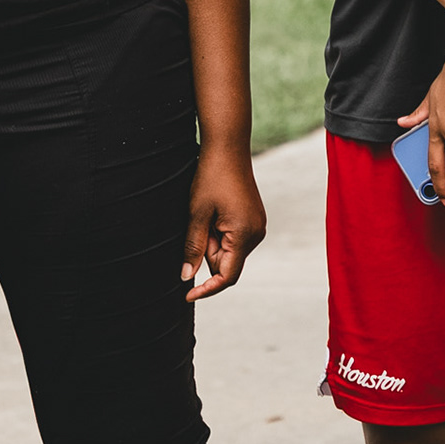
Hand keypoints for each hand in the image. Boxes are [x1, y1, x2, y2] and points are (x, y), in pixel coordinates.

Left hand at [182, 144, 265, 301]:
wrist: (228, 148)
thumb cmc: (211, 178)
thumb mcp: (197, 214)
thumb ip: (193, 248)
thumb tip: (187, 277)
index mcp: (244, 235)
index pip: (227, 276)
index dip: (207, 289)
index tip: (187, 295)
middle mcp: (256, 234)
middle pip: (226, 263)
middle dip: (208, 252)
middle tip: (198, 224)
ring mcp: (257, 226)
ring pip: (229, 251)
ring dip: (213, 242)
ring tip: (207, 214)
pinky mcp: (254, 220)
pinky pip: (234, 239)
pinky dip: (220, 234)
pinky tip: (215, 213)